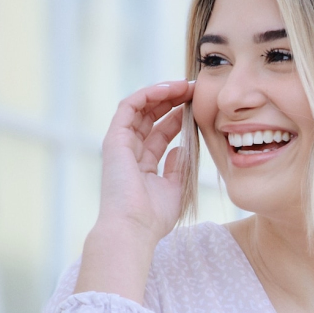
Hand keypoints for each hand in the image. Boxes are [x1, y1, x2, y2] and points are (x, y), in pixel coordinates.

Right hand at [96, 80, 194, 245]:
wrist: (134, 228)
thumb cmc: (154, 217)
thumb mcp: (174, 188)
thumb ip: (177, 167)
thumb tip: (181, 148)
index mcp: (143, 164)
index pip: (161, 132)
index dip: (179, 117)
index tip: (199, 106)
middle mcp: (130, 152)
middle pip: (151, 117)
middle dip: (173, 100)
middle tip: (196, 89)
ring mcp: (121, 145)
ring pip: (141, 108)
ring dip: (163, 93)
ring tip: (186, 84)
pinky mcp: (114, 140)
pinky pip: (129, 107)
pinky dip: (148, 94)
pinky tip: (169, 88)